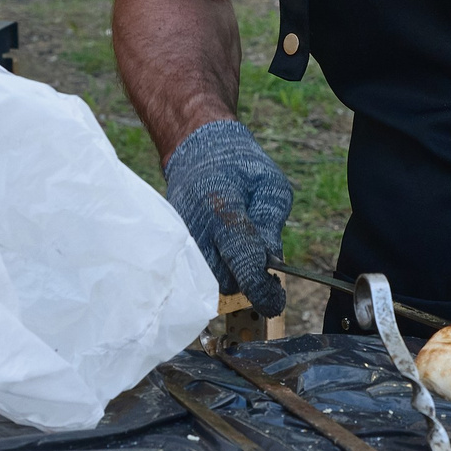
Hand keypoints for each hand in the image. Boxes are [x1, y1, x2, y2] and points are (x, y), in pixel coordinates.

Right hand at [162, 119, 291, 315]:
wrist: (199, 150)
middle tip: (260, 259)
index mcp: (222, 209)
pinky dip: (215, 267)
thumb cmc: (242, 167)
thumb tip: (271, 263)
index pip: (243, 260)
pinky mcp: (174, 244)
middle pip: (224, 280)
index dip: (262, 288)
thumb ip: (271, 225)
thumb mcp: (271, 186)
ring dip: (230, 275)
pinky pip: (197, 272)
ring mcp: (181, 238)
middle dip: (246, 278)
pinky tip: (223, 247)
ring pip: (209, 282)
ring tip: (239, 248)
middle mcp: (196, 228)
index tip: (276, 301)